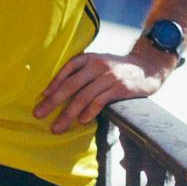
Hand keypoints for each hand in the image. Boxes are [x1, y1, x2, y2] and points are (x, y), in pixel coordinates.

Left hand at [33, 51, 173, 134]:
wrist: (148, 66)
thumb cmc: (118, 68)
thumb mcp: (99, 62)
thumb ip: (83, 72)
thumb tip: (58, 91)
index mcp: (89, 58)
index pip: (66, 70)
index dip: (52, 84)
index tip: (41, 98)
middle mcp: (97, 65)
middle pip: (70, 85)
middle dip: (52, 102)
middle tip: (39, 114)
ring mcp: (109, 76)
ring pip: (83, 97)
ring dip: (67, 114)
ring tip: (57, 127)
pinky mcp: (120, 88)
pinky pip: (100, 101)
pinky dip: (89, 112)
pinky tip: (81, 121)